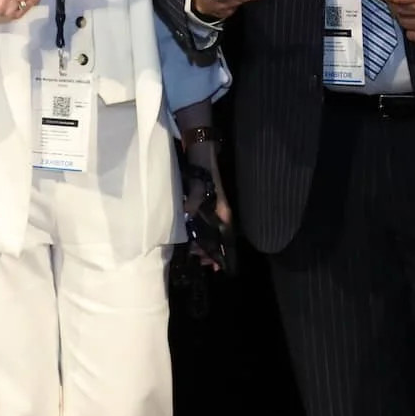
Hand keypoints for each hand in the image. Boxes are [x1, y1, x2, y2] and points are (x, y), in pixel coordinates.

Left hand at [179, 127, 232, 271]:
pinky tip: (191, 237)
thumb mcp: (199, 186)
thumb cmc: (203, 169)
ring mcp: (212, 207)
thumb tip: (188, 217)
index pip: (226, 237)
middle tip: (201, 261)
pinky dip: (198, 232)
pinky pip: (202, 223)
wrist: (199, 149)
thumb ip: (194, 202)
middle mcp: (220, 211)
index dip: (222, 252)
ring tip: (196, 254)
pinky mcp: (203, 202)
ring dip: (204, 243)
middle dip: (211, 250)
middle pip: (218, 237)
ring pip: (210, 231)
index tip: (216, 266)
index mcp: (223, 211)